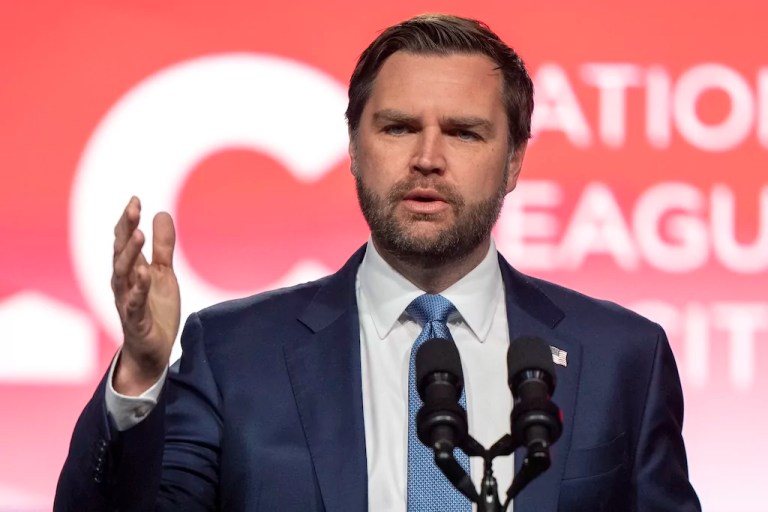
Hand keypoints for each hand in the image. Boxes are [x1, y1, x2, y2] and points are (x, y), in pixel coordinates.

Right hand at [111, 196, 180, 395]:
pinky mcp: (135, 320)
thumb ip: (163, 247)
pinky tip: (144, 273)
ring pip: (123, 275)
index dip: (128, 220)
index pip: (124, 240)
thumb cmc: (155, 310)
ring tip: (139, 234)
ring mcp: (127, 301)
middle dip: (126, 229)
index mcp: (130, 270)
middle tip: (133, 207)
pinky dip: (138, 288)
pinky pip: (134, 303)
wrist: (154, 350)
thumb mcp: (164, 273)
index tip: (136, 199)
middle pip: (120, 252)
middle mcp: (123, 283)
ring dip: (129, 254)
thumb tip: (161, 213)